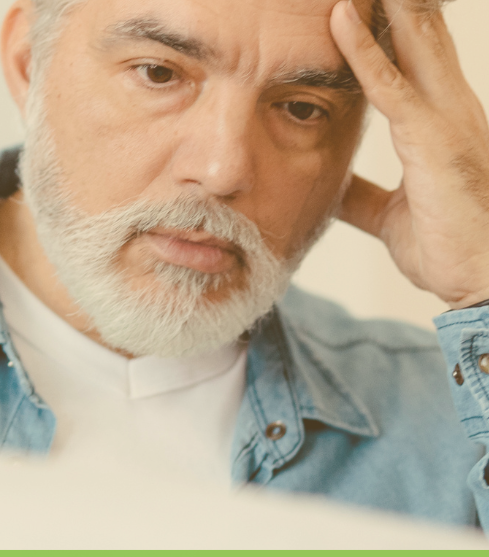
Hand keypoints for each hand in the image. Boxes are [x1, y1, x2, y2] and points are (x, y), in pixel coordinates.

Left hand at [330, 0, 488, 308]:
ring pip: (405, 40)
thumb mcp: (391, 215)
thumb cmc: (446, 246)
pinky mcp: (430, 137)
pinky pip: (389, 85)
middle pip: (416, 32)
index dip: (384, 23)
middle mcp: (449, 104)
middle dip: (388, 2)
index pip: (411, 55)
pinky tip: (338, 22)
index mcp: (441, 119)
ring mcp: (444, 115)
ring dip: (376, 8)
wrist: (481, 277)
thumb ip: (364, 196)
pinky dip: (361, 52)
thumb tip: (334, 189)